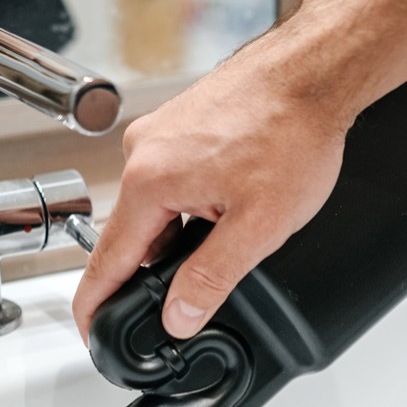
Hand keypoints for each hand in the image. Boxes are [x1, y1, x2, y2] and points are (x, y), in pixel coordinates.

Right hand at [71, 39, 352, 343]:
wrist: (314, 73)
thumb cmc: (292, 133)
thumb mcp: (258, 227)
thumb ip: (211, 278)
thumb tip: (178, 317)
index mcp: (150, 182)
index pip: (107, 262)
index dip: (97, 306)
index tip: (92, 333)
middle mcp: (143, 152)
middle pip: (135, 235)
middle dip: (161, 268)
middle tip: (199, 287)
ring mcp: (160, 134)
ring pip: (158, 207)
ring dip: (186, 231)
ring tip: (239, 223)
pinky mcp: (179, 123)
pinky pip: (173, 179)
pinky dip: (196, 201)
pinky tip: (235, 197)